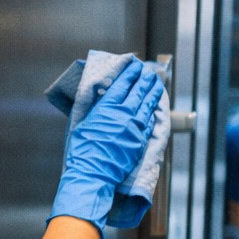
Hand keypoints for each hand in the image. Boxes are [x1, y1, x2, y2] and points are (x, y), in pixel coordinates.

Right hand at [48, 60, 163, 232]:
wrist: (93, 173)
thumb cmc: (82, 151)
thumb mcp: (82, 124)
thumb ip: (94, 109)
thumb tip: (101, 97)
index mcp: (107, 108)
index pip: (122, 85)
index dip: (130, 73)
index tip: (135, 65)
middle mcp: (124, 114)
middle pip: (138, 91)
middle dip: (144, 78)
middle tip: (148, 71)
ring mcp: (135, 127)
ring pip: (148, 104)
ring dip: (153, 91)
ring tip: (156, 83)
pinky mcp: (140, 140)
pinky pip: (150, 121)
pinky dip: (153, 110)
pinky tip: (155, 106)